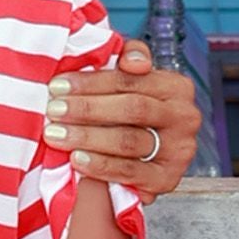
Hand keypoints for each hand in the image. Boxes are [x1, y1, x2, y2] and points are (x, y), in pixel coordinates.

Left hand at [49, 43, 197, 193]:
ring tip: (57, 134)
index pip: (131, 79)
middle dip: (87, 109)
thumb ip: (129, 61)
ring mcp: (178, 150)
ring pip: (128, 140)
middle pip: (131, 108)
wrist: (144, 164)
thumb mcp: (133, 84)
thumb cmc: (131, 116)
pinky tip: (77, 159)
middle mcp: (184, 117)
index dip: (91, 82)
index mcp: (176, 87)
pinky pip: (130, 172)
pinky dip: (100, 165)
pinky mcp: (167, 179)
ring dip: (88, 137)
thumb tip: (129, 60)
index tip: (58, 86)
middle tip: (54, 110)